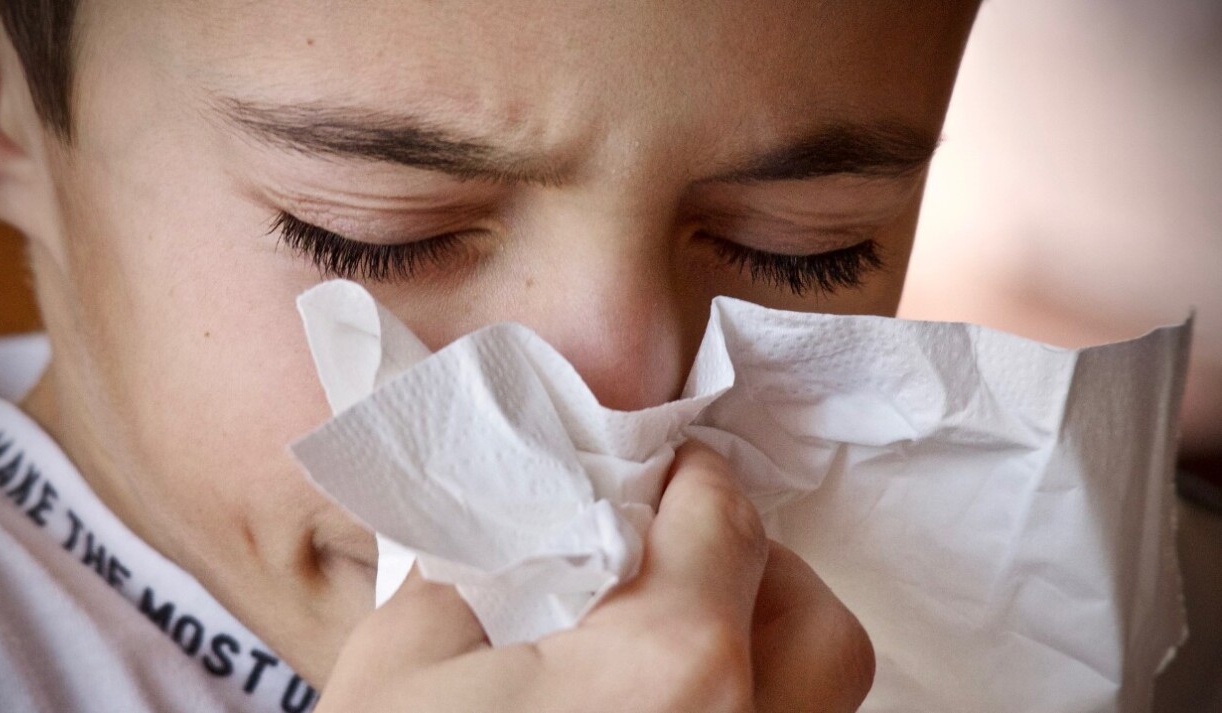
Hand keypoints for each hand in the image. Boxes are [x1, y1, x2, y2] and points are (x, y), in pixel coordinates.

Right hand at [317, 441, 873, 711]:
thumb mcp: (402, 662)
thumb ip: (477, 566)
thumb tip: (522, 526)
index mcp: (669, 666)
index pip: (726, 521)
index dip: (693, 476)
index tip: (665, 469)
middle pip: (813, 620)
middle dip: (754, 568)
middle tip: (674, 556)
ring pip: (820, 700)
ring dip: (764, 649)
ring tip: (669, 642)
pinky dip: (743, 709)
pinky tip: (661, 711)